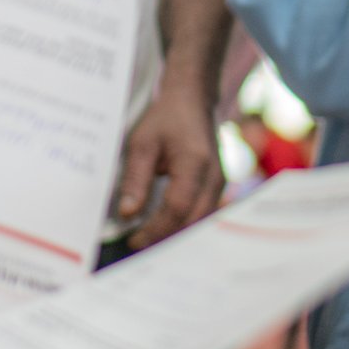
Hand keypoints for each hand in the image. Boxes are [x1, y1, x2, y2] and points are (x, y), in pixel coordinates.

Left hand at [116, 80, 222, 249]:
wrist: (192, 100)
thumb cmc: (166, 119)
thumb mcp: (142, 144)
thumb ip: (135, 180)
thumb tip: (128, 214)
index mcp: (195, 163)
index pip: (176, 207)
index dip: (155, 229)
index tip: (133, 241)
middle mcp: (214, 176)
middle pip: (193, 220)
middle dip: (166, 238)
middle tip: (140, 248)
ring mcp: (220, 183)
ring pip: (201, 221)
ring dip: (177, 235)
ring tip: (151, 243)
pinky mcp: (218, 187)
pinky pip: (204, 214)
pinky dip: (185, 225)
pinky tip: (166, 231)